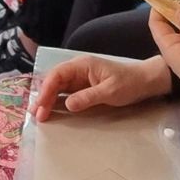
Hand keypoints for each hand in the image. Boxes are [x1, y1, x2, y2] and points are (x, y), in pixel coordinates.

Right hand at [29, 54, 170, 120]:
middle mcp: (77, 70)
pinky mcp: (82, 88)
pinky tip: (49, 110)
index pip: (57, 75)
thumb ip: (88, 97)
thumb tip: (68, 105)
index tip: (41, 105)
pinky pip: (65, 94)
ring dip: (46, 100)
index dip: (46, 89)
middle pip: (53, 81)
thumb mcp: (110, 91)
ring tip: (37, 114)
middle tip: (35, 114)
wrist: (144, 82)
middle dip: (43, 96)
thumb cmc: (128, 83)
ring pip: (57, 88)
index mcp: (81, 65)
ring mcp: (79, 79)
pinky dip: (56, 102)